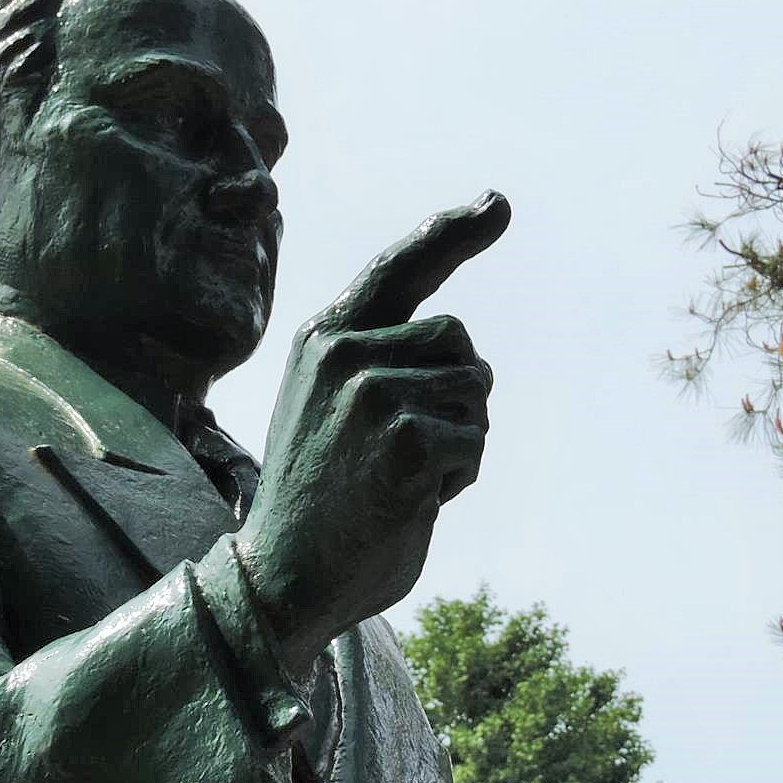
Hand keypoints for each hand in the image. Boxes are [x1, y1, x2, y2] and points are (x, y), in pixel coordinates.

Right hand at [236, 193, 509, 668]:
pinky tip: (410, 503)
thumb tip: (463, 356)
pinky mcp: (406, 440)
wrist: (285, 578)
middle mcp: (344, 352)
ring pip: (475, 392)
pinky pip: (476, 442)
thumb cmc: (320, 501)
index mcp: (322, 339)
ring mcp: (372, 393)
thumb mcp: (328, 410)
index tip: (498, 204)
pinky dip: (459, 478)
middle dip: (455, 396)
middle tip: (400, 454)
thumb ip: (375, 366)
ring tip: (400, 479)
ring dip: (459, 441)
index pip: (400, 269)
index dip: (452, 235)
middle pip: (459, 342)